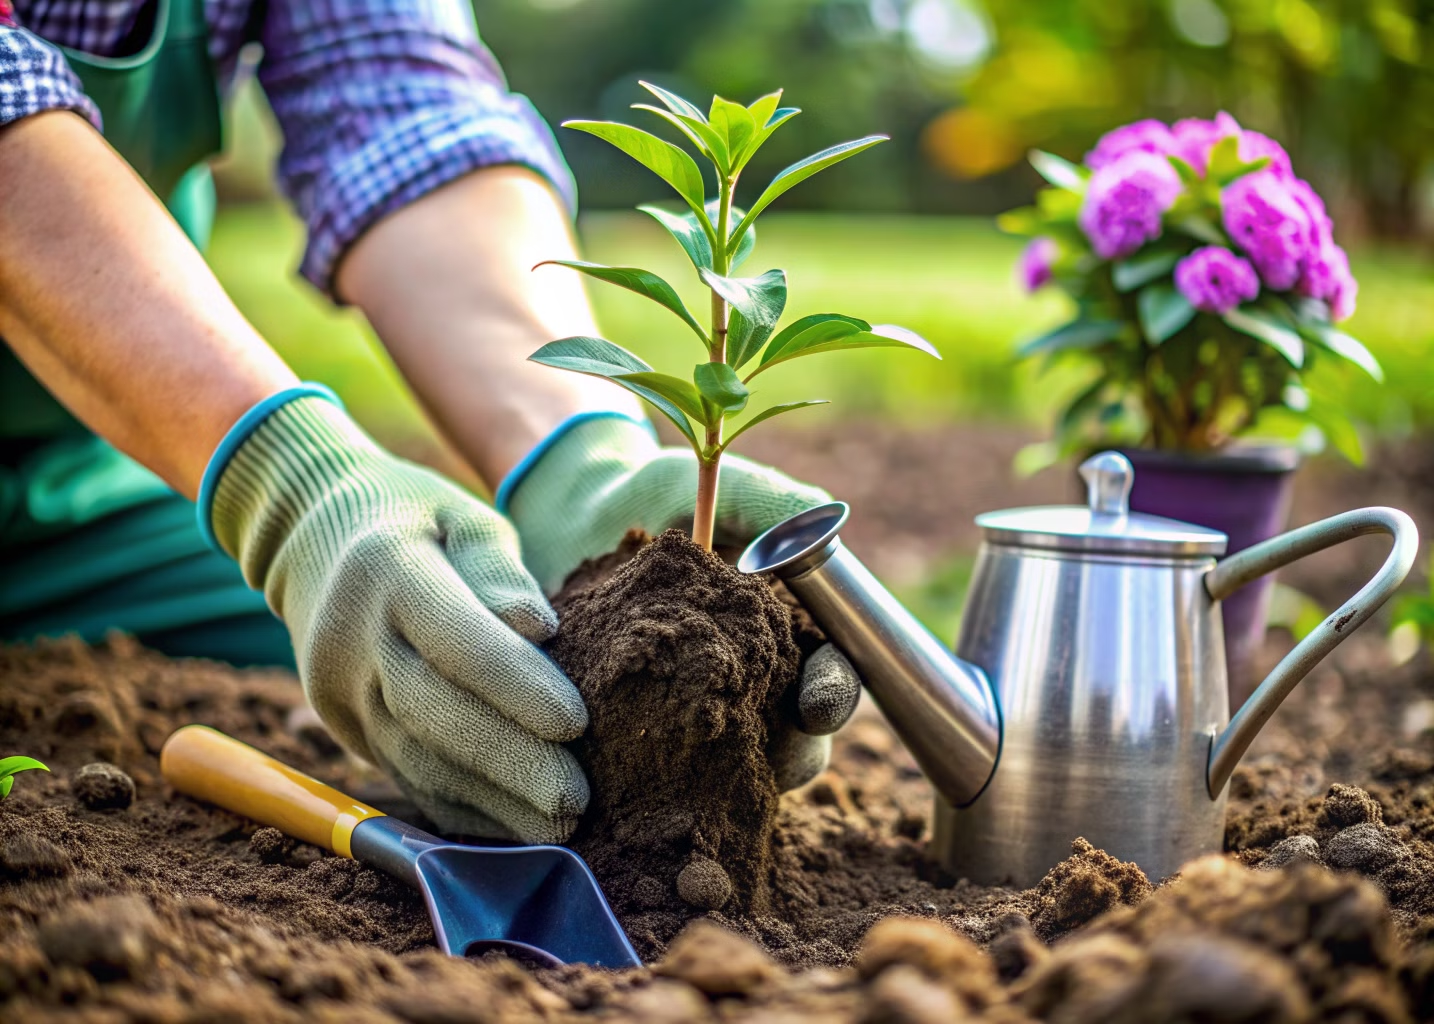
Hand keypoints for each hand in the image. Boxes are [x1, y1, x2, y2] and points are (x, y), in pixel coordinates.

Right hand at [207, 395, 587, 842]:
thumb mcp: (462, 517)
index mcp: (389, 573)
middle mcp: (355, 640)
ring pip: (416, 758)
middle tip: (576, 800)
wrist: (311, 538)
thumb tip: (538, 627)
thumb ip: (499, 568)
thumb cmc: (417, 521)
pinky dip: (462, 809)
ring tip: (561, 828)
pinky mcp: (346, 728)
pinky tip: (515, 829)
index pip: (455, 640)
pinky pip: (406, 778)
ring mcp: (342, 693)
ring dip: (490, 801)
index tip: (576, 722)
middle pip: (432, 712)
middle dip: (508, 762)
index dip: (515, 685)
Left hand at [501, 413, 860, 787]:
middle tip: (773, 762)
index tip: (817, 705)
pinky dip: (655, 783)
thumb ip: (771, 501)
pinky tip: (640, 787)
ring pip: (731, 769)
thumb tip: (825, 518)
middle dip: (793, 756)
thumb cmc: (659, 492)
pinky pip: (655, 770)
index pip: (828, 673)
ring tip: (707, 785)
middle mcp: (748, 679)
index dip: (832, 694)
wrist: (573, 510)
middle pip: (794, 740)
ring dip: (728, 782)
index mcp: (783, 629)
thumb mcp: (717, 485)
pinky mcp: (634, 728)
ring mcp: (692, 712)